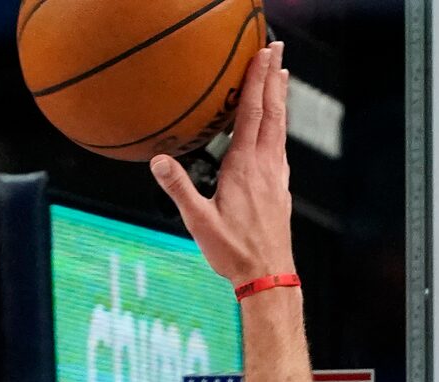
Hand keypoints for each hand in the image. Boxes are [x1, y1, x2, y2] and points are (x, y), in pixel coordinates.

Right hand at [149, 43, 293, 287]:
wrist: (268, 274)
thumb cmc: (233, 252)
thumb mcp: (199, 222)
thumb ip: (179, 188)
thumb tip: (158, 161)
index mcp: (243, 167)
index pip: (251, 113)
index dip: (256, 81)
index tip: (261, 55)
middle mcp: (265, 165)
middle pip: (272, 111)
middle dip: (273, 78)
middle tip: (277, 50)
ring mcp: (276, 176)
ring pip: (280, 127)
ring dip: (280, 98)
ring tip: (281, 77)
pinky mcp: (281, 189)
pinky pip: (281, 147)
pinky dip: (279, 126)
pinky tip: (278, 129)